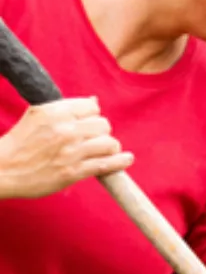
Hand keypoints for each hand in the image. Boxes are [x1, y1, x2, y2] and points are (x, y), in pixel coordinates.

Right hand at [0, 97, 133, 199]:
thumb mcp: (36, 116)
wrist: (1, 169)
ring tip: (105, 150)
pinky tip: (126, 159)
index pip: (91, 107)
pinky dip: (120, 162)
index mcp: (53, 112)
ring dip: (110, 147)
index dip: (93, 114)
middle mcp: (64, 129)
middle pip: (103, 124)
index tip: (90, 122)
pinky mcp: (73, 172)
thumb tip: (94, 102)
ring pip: (109, 143)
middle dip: (102, 131)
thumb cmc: (18, 144)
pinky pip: (106, 164)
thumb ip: (63, 109)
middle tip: (94, 139)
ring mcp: (70, 151)